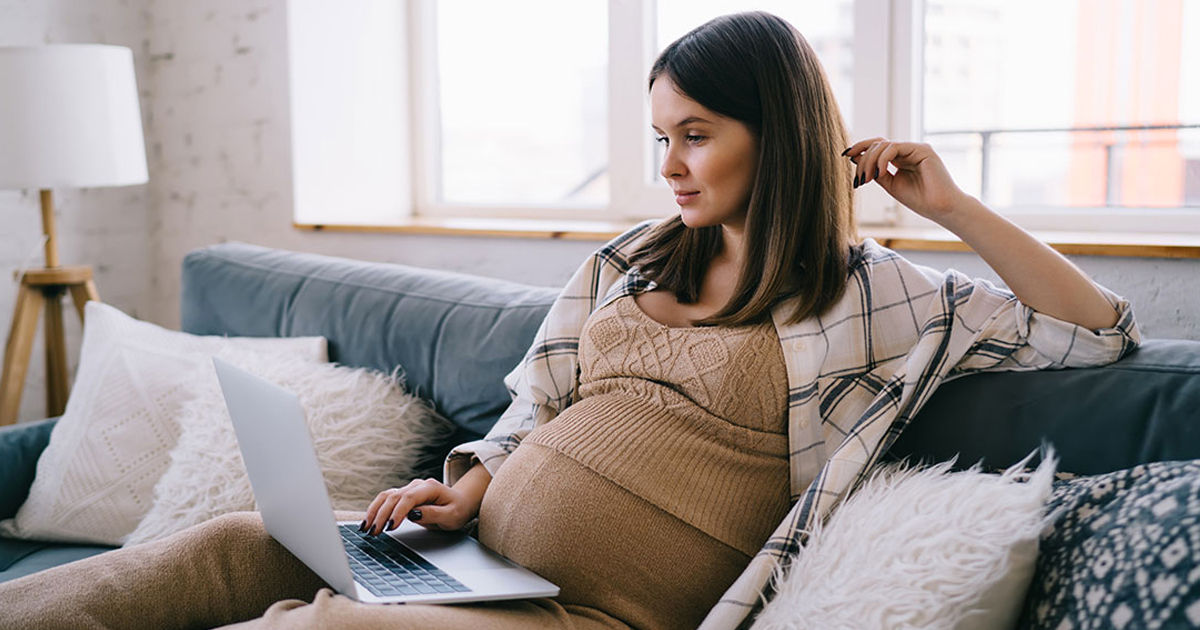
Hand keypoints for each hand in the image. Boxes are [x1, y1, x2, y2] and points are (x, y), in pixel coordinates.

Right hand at [361, 477, 479, 535]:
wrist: (460, 502)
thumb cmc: (457, 510)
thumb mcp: (451, 516)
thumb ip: (433, 514)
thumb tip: (413, 513)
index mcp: (430, 487)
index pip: (408, 497)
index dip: (397, 512)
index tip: (390, 527)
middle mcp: (417, 485)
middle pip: (394, 496)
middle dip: (381, 515)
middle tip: (374, 533)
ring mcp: (409, 489)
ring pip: (386, 496)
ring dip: (374, 512)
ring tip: (365, 528)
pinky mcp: (403, 495)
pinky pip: (386, 500)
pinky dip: (375, 510)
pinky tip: (369, 521)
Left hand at [844, 138, 970, 223]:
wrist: (940, 208)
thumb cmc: (919, 199)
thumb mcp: (890, 184)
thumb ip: (875, 171)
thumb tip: (855, 158)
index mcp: (901, 158)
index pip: (877, 147)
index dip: (860, 149)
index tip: (845, 155)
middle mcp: (908, 150)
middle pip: (877, 144)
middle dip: (863, 159)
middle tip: (859, 179)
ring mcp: (916, 148)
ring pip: (883, 145)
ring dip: (870, 161)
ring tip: (867, 179)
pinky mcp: (923, 149)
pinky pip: (894, 147)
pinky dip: (882, 159)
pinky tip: (879, 173)